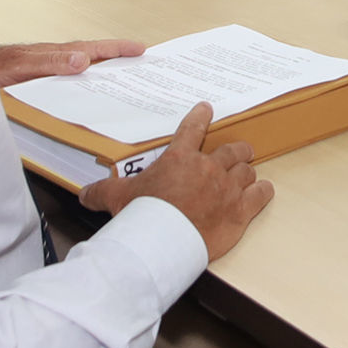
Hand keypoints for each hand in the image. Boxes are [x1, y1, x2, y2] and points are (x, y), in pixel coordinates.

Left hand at [0, 39, 143, 87]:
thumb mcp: (23, 66)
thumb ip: (51, 62)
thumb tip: (82, 61)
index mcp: (56, 54)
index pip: (93, 49)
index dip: (117, 49)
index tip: (140, 49)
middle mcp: (55, 62)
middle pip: (92, 59)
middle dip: (117, 61)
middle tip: (141, 64)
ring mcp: (48, 73)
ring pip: (81, 73)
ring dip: (100, 76)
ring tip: (121, 82)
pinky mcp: (39, 85)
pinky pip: (68, 86)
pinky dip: (82, 89)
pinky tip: (84, 99)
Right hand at [79, 103, 274, 260]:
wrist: (164, 239)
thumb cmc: (143, 215)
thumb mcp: (118, 197)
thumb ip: (102, 192)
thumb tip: (83, 193)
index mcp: (180, 158)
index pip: (192, 128)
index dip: (201, 117)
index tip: (207, 109)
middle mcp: (208, 167)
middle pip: (231, 150)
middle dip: (236, 150)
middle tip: (237, 152)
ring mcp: (227, 187)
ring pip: (246, 171)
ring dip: (246, 173)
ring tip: (247, 176)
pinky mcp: (240, 209)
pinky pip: (260, 194)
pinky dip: (263, 192)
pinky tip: (264, 192)